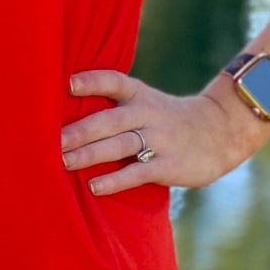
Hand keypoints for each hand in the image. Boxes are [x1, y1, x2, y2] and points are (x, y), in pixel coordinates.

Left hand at [60, 68, 266, 194]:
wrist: (221, 132)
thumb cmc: (170, 119)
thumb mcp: (148, 102)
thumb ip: (116, 106)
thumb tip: (68, 117)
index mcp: (140, 95)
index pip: (114, 81)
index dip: (91, 81)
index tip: (68, 83)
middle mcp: (148, 114)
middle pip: (108, 120)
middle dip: (78, 131)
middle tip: (49, 141)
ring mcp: (160, 139)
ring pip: (119, 146)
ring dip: (89, 155)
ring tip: (63, 162)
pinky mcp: (169, 165)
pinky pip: (138, 172)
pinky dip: (115, 180)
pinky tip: (94, 187)